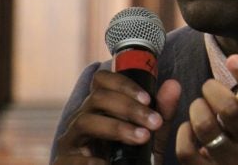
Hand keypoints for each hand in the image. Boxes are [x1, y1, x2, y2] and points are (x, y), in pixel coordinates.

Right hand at [53, 71, 180, 163]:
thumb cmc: (134, 158)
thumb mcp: (152, 135)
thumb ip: (161, 112)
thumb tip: (173, 85)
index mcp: (99, 108)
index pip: (102, 81)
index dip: (123, 84)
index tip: (147, 99)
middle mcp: (82, 119)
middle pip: (97, 98)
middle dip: (128, 107)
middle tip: (154, 123)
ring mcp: (70, 141)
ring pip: (86, 121)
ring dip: (117, 127)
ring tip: (142, 138)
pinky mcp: (64, 162)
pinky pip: (73, 157)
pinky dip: (93, 160)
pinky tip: (110, 164)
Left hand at [175, 15, 237, 163]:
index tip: (232, 58)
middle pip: (229, 109)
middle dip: (211, 90)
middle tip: (209, 88)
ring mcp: (231, 161)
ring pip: (205, 126)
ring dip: (196, 109)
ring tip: (201, 109)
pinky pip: (187, 149)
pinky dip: (184, 134)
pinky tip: (191, 132)